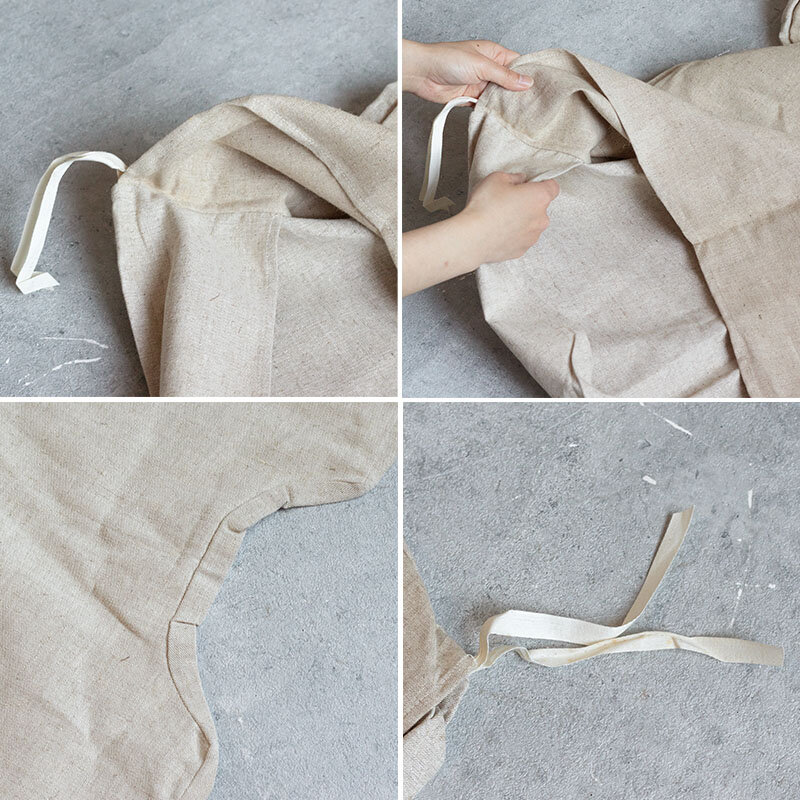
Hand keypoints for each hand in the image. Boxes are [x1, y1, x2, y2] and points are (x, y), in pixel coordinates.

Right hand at [402, 173, 558, 295]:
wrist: (472, 238)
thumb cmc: (485, 207)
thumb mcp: (496, 178)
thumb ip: (513, 177)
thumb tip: (520, 180)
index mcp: (539, 197)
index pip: (553, 187)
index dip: (541, 184)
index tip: (529, 186)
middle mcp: (541, 218)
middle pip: (541, 207)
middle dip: (528, 204)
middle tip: (508, 202)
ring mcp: (532, 237)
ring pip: (531, 224)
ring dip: (521, 220)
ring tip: (501, 219)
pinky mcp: (522, 250)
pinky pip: (521, 239)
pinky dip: (513, 235)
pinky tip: (499, 232)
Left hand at [403, 39, 531, 102]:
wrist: (423, 73)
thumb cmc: (448, 59)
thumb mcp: (481, 65)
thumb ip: (504, 76)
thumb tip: (526, 81)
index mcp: (493, 53)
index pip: (517, 63)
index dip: (527, 74)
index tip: (539, 87)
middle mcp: (487, 67)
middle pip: (509, 82)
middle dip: (517, 93)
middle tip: (531, 105)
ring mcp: (479, 83)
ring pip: (497, 96)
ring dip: (503, 104)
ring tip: (518, 114)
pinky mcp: (470, 97)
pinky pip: (485, 105)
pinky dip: (490, 111)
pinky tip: (499, 117)